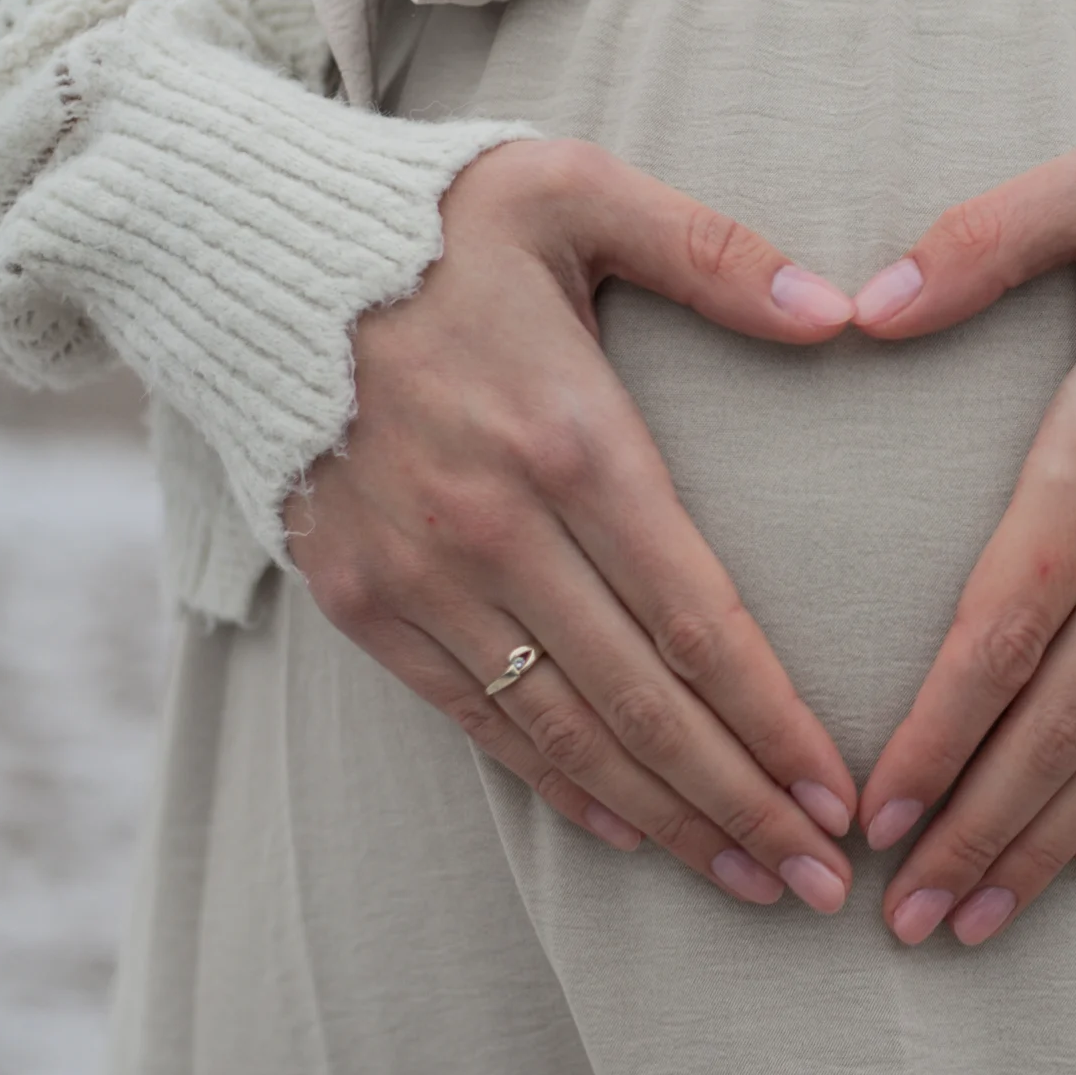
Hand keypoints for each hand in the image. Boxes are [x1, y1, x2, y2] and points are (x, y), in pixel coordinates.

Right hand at [289, 138, 863, 912]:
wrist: (232, 246)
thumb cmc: (427, 214)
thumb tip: (840, 311)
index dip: (776, 721)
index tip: (843, 794)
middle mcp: (496, 528)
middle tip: (819, 884)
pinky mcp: (361, 599)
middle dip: (743, 803)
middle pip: (645, 704)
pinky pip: (476, 719)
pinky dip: (558, 785)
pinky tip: (629, 832)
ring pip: (566, 733)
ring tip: (749, 881)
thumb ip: (712, 250)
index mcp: (572, 439)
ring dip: (665, 819)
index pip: (700, 619)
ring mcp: (421, 577)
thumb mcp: (573, 190)